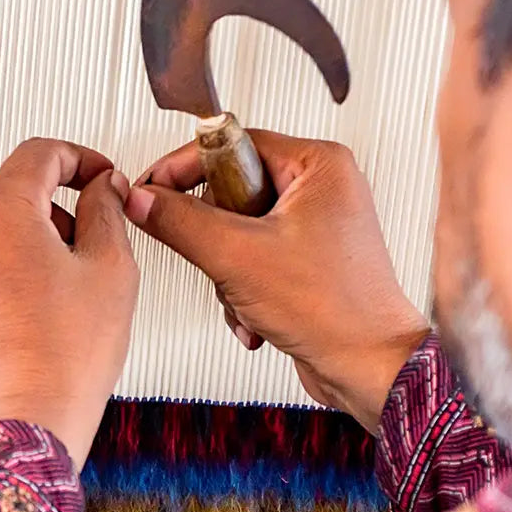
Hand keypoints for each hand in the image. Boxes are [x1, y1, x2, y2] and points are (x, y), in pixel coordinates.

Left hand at [0, 138, 138, 469]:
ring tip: (56, 298)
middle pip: (11, 199)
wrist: (25, 427)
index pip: (39, 154)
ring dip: (23, 249)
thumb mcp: (111, 271)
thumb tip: (102, 188)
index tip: (95, 178)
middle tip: (86, 251)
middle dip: (53, 214)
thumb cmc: (65, 359)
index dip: (79, 159)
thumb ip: (107, 211)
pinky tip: (27, 318)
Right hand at [127, 131, 428, 432]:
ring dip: (228, 275)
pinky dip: (243, 291)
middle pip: (229, 193)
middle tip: (226, 260)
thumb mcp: (237, 257)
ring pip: (235, 232)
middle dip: (215, 240)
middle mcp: (321, 189)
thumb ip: (180, 222)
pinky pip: (251, 260)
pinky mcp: (307, 260)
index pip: (230, 143)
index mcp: (318, 164)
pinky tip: (255, 317)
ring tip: (247, 298)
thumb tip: (143, 200)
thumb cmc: (335, 311)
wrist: (368, 368)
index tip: (153, 190)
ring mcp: (315, 226)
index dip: (184, 169)